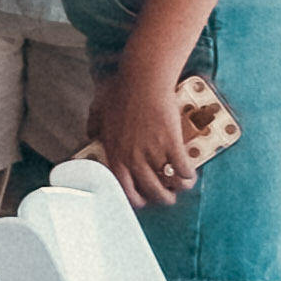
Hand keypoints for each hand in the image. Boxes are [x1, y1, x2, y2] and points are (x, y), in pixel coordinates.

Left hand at [91, 61, 202, 210]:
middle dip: (162, 198)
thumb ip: (94, 125)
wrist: (142, 80)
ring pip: (169, 184)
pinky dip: (189, 176)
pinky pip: (183, 171)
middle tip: (168, 196)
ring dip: (178, 188)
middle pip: (151, 192)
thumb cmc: (121, 90)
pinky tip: (190, 174)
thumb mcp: (99, 109)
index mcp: (115, 154)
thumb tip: (91, 134)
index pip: (124, 190)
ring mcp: (153, 153)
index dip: (137, 200)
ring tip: (182, 186)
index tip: (144, 200)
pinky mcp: (172, 145)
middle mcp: (133, 159)